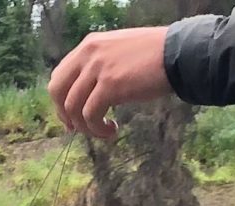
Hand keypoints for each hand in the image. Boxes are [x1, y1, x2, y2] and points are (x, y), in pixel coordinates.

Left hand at [48, 27, 171, 140]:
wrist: (177, 54)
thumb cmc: (154, 56)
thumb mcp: (118, 51)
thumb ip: (99, 66)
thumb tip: (88, 93)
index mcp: (89, 45)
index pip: (59, 74)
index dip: (60, 99)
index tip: (71, 116)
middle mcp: (89, 54)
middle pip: (57, 91)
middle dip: (64, 114)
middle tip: (78, 129)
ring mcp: (98, 69)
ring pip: (73, 107)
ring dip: (85, 126)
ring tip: (103, 130)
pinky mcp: (110, 85)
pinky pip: (91, 115)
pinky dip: (97, 129)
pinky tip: (111, 131)